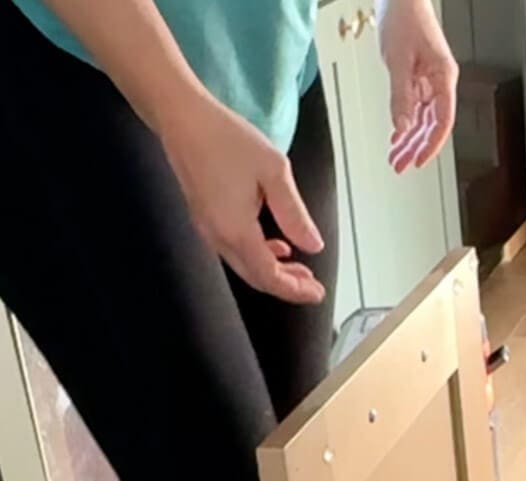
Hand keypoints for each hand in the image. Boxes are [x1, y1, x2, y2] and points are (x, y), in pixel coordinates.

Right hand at [160, 91, 325, 303]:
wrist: (181, 117)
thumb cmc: (226, 138)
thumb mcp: (273, 171)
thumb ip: (294, 213)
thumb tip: (313, 246)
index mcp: (236, 230)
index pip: (270, 276)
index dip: (296, 290)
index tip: (318, 292)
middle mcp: (218, 238)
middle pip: (257, 278)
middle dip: (286, 286)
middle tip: (312, 285)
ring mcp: (208, 230)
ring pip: (246, 267)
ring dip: (273, 271)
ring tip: (300, 268)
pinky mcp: (205, 219)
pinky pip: (234, 250)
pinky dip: (258, 256)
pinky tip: (276, 245)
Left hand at [378, 0, 458, 171]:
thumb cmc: (404, 17)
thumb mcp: (398, 61)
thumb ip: (400, 97)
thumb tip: (402, 128)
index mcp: (444, 77)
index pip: (442, 121)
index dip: (431, 145)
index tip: (418, 162)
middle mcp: (440, 82)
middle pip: (432, 125)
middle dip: (415, 147)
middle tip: (400, 166)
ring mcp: (430, 80)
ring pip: (422, 119)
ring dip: (409, 139)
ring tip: (396, 157)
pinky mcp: (419, 76)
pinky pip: (415, 107)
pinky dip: (405, 122)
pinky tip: (397, 136)